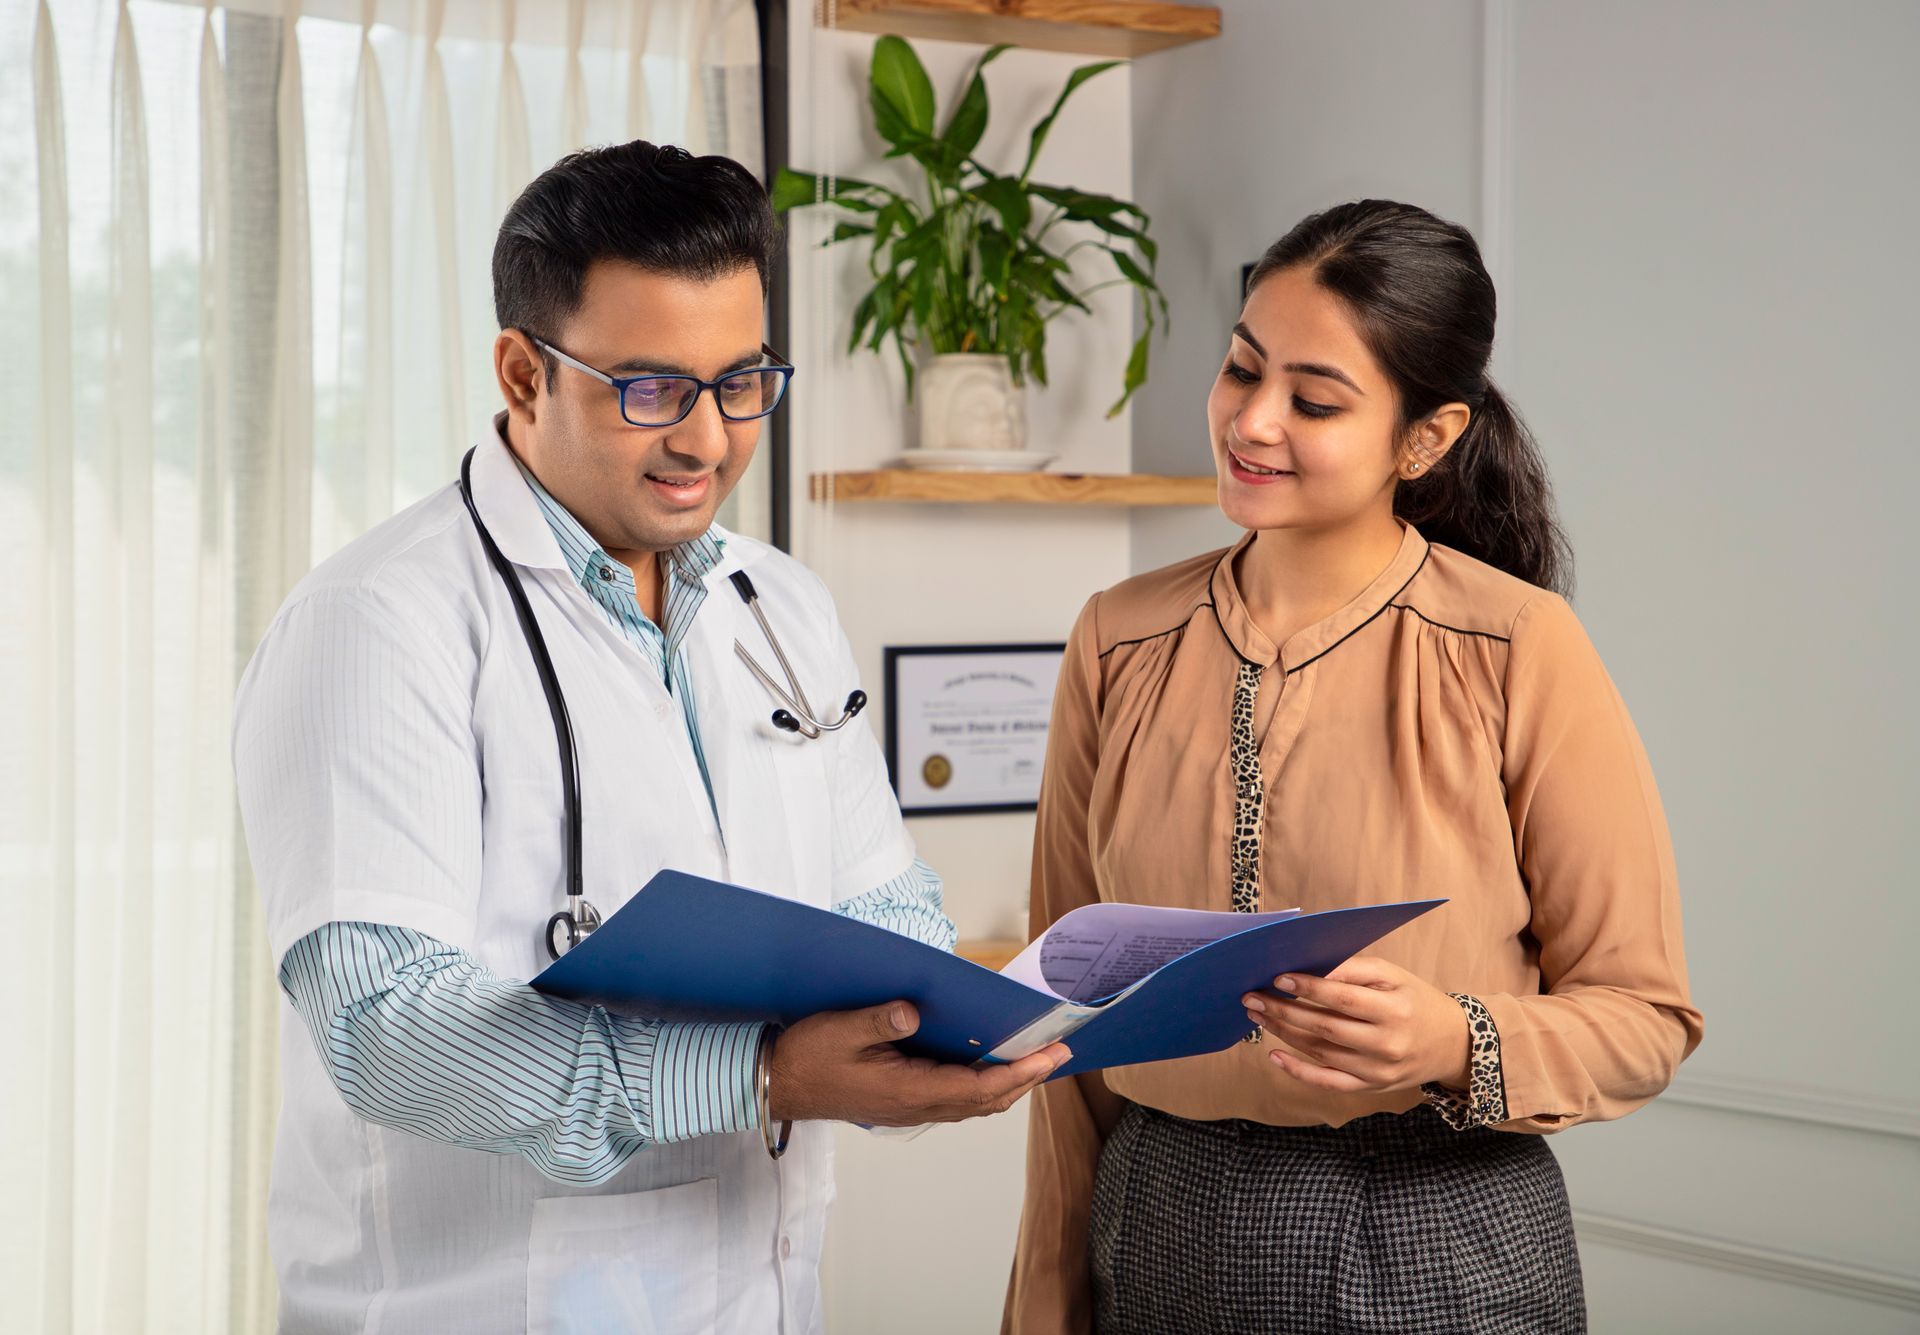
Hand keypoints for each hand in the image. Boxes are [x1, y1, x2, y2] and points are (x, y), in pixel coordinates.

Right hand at [766, 1001, 1069, 1126]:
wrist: (780, 1084)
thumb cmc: (808, 1056)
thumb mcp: (838, 1029)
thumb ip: (877, 1020)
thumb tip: (913, 1010)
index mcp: (904, 1091)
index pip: (976, 1088)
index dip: (1016, 1073)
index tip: (1048, 1056)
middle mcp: (915, 1106)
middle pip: (986, 1100)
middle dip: (1027, 1077)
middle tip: (1061, 1052)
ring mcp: (912, 1108)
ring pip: (975, 1103)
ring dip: (1010, 1083)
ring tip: (1039, 1059)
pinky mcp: (906, 1102)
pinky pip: (958, 1099)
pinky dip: (986, 1084)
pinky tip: (995, 1064)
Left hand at [1241, 956, 1467, 1094]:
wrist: (1451, 1044)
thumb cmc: (1415, 1001)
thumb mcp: (1394, 976)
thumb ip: (1355, 969)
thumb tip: (1314, 968)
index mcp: (1395, 1010)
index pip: (1343, 998)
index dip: (1308, 988)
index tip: (1278, 977)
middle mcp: (1386, 1043)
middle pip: (1326, 1027)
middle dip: (1284, 1011)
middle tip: (1253, 996)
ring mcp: (1377, 1070)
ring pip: (1321, 1052)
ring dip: (1284, 1033)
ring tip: (1258, 1015)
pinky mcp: (1370, 1087)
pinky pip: (1329, 1083)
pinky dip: (1299, 1072)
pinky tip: (1275, 1056)